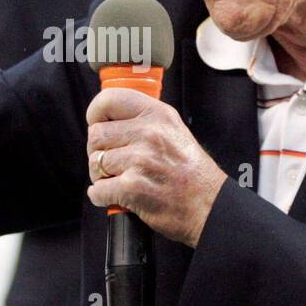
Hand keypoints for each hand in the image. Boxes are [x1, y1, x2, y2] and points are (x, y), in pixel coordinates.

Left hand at [85, 87, 226, 246]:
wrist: (210, 207)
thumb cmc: (192, 174)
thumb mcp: (175, 131)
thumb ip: (145, 120)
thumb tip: (110, 117)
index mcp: (158, 115)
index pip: (109, 99)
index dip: (95, 113)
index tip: (97, 124)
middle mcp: (149, 133)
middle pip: (96, 134)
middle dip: (98, 152)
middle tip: (113, 163)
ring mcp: (140, 160)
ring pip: (94, 163)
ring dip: (101, 176)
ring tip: (120, 180)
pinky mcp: (132, 187)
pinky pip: (97, 190)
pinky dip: (102, 197)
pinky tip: (118, 197)